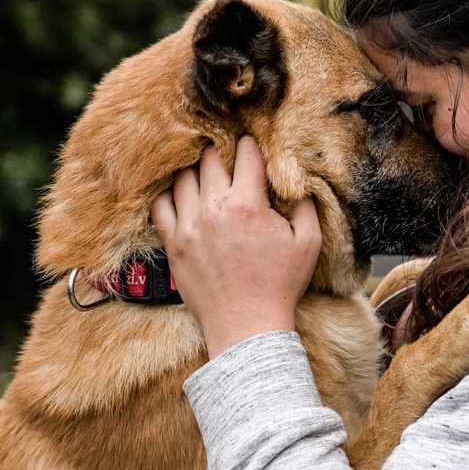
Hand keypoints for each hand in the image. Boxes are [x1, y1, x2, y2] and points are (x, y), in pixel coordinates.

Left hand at [151, 136, 320, 358]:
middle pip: (210, 158)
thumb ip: (305, 205)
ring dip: (195, 169)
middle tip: (228, 154)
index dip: (251, 144)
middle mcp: (213, 209)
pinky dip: (169, 193)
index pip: (246, 154)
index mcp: (248, 204)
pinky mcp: (173, 244)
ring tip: (205, 171)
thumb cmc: (280, 285)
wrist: (247, 326)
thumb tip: (298, 182)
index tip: (253, 144)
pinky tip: (181, 194)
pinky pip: (159, 205)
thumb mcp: (309, 243)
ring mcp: (188, 226)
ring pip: (183, 177)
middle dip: (221, 150)